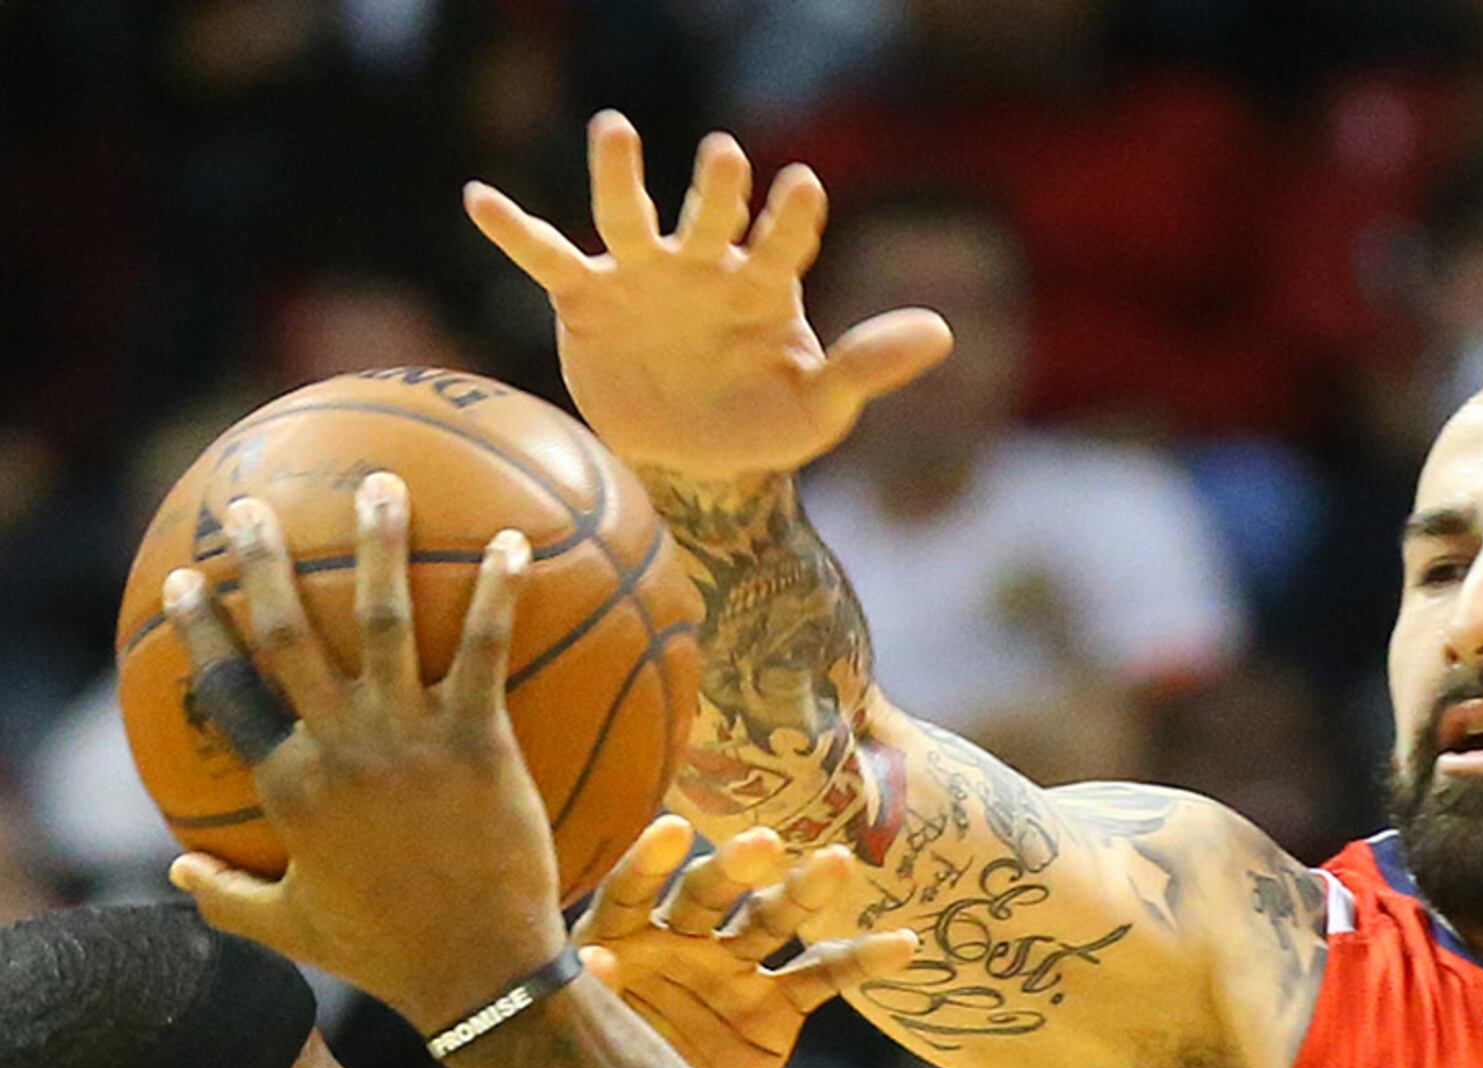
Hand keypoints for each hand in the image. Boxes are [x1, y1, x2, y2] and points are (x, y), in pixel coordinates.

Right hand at [163, 476, 571, 1030]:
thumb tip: (176, 871)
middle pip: (287, 632)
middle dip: (265, 560)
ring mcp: (407, 740)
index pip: (227, 689)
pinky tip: (515, 544)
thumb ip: (225, 894)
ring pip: (379, 620)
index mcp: (288, 784)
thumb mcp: (288, 926)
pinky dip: (497, 594)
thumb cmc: (387, 953)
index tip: (187, 580)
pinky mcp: (479, 744)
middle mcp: (337, 747)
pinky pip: (484, 651)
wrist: (476, 974)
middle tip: (255, 504)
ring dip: (379, 546)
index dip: (202, 630)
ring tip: (382, 486)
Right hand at [466, 114, 950, 480]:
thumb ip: (869, 365)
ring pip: (628, 217)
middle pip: (707, 217)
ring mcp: (643, 278)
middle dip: (715, 189)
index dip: (792, 218)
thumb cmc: (767, 424)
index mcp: (763, 286)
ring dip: (620, 175)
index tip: (803, 185)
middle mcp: (702, 267)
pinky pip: (547, 258)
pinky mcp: (588, 300)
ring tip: (615, 128)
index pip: (783, 242)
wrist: (697, 463)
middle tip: (724, 155)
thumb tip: (942, 332)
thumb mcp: (823, 404)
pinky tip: (479, 198)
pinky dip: (514, 231)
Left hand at [574, 819, 914, 1067]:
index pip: (632, 893)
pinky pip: (823, 979)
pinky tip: (901, 943)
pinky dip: (861, 961)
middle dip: (736, 869)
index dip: (650, 863)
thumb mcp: (585, 1043)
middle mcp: (680, 942)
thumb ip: (592, 999)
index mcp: (620, 939)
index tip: (674, 832)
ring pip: (770, 922)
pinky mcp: (778, 1007)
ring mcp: (733, 970)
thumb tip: (597, 959)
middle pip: (708, 896)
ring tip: (838, 864)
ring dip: (804, 892)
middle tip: (765, 844)